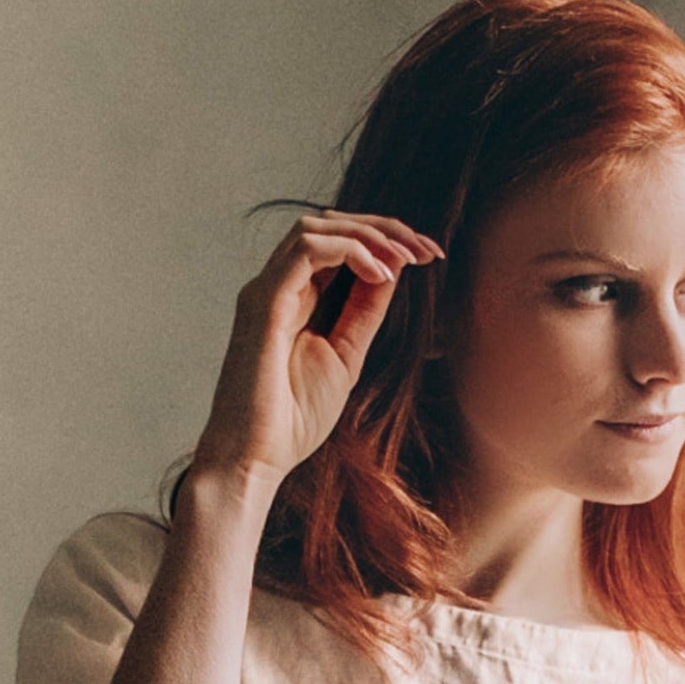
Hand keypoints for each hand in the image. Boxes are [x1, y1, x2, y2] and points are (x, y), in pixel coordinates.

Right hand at [191, 208, 445, 486]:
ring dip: (369, 234)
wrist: (254, 459)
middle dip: (384, 228)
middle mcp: (278, 287)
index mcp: (296, 299)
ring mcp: (266, 291)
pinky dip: (349, 251)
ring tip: (405, 259)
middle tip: (427, 250)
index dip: (386, 241)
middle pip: (329, 225)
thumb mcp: (345, 357)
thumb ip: (362, 314)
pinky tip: (380, 273)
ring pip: (316, 227)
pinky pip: (306, 250)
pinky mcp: (263, 303)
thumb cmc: (292, 420)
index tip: (430, 257)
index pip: (340, 245)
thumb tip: (391, 271)